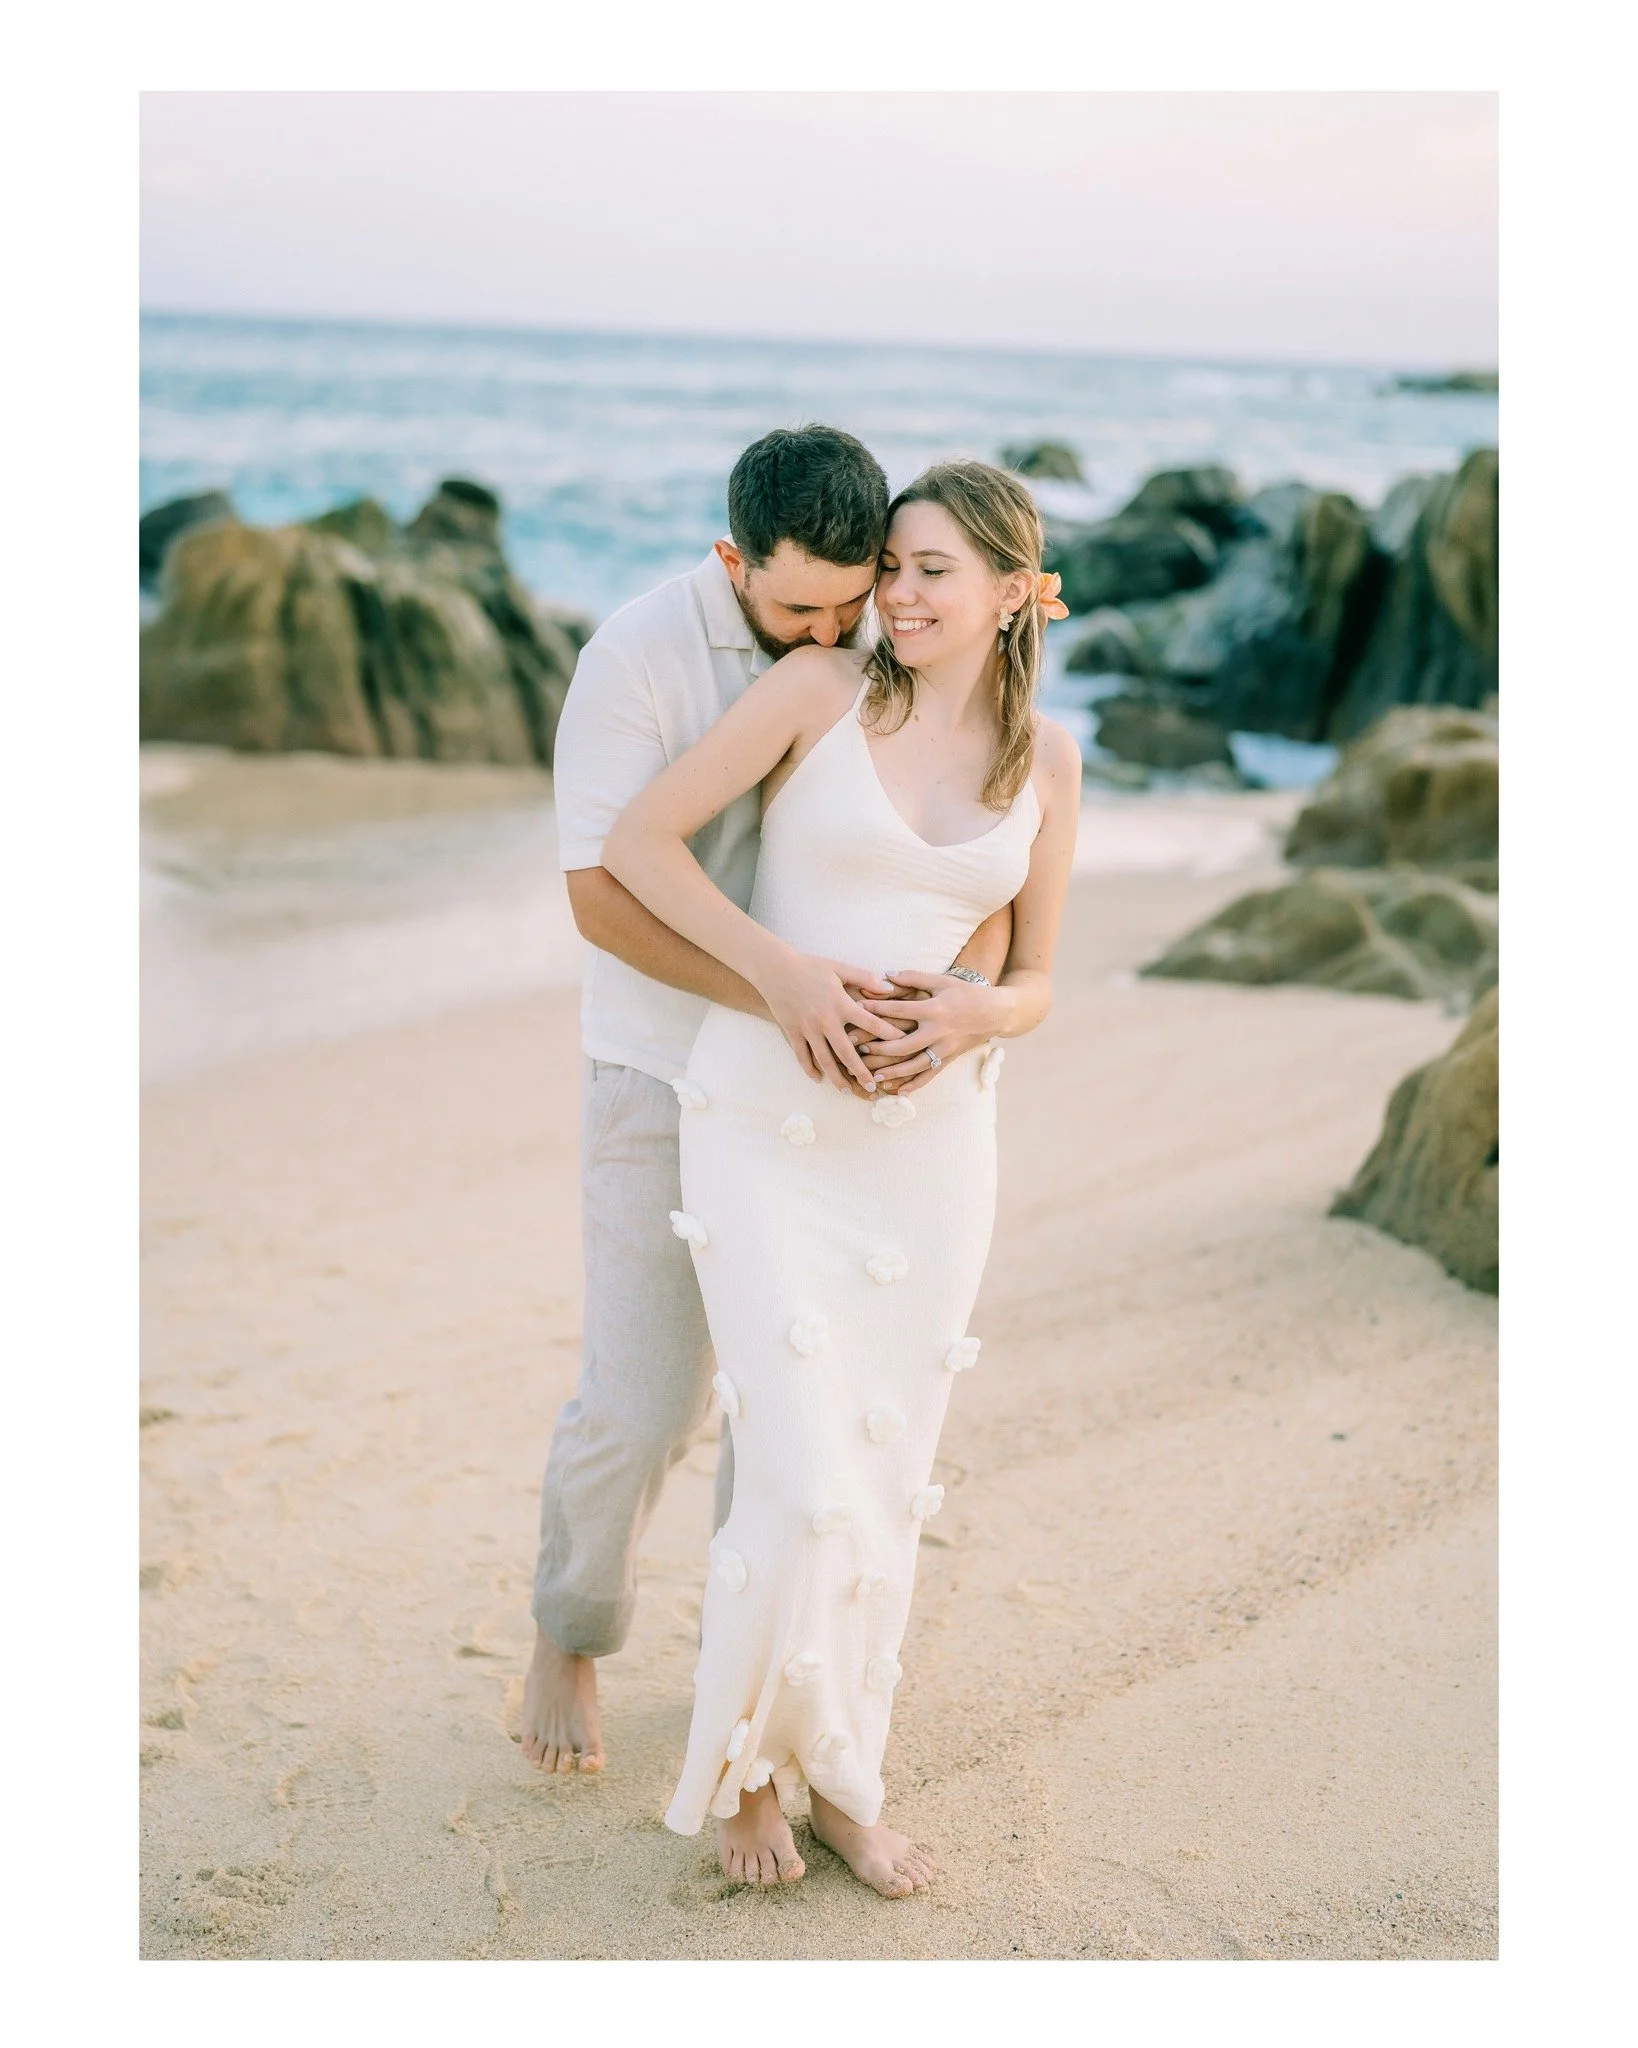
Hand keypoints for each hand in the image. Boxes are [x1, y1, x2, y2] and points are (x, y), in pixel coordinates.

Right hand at [757, 953, 898, 1093]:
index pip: (870, 1023)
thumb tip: (889, 989)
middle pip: (847, 1052)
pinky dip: (810, 1069)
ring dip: (837, 1078)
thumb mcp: (839, 968)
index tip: (901, 1046)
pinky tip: (819, 1079)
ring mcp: (807, 1029)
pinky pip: (802, 1056)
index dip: (888, 1034)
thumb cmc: (810, 966)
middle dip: (861, 1072)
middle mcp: (825, 1020)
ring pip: (824, 1060)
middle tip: (873, 1087)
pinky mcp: (792, 1032)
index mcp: (840, 1004)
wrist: (775, 969)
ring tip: (847, 1091)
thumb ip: (864, 978)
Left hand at [854, 970, 1009, 1094]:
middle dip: (880, 1048)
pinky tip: (898, 1092)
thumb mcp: (942, 981)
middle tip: (858, 1049)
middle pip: (904, 1044)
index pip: (900, 1011)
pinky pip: (930, 1076)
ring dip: (894, 1072)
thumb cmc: (967, 993)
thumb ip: (914, 977)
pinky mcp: (949, 1059)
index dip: (877, 1009)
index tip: (856, 1009)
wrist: (996, 1012)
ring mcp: (945, 1048)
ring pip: (915, 1065)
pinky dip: (914, 1085)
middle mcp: (939, 1032)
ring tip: (873, 1076)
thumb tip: (886, 974)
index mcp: (935, 1009)